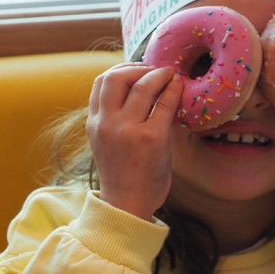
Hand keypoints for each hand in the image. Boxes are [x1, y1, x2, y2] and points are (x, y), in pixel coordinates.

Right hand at [88, 63, 181, 219]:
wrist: (127, 206)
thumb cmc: (123, 175)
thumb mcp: (108, 142)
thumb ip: (115, 118)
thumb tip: (141, 90)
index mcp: (94, 124)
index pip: (100, 82)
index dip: (121, 69)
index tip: (138, 71)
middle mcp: (107, 123)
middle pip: (116, 76)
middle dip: (138, 67)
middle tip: (155, 71)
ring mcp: (128, 130)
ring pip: (142, 85)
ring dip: (159, 74)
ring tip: (171, 75)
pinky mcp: (151, 139)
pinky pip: (164, 104)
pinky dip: (173, 90)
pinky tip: (180, 88)